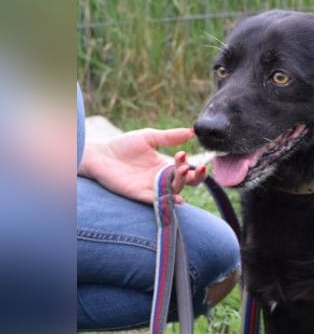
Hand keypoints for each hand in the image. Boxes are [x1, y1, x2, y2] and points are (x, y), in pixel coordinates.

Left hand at [78, 127, 206, 203]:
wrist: (99, 154)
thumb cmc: (123, 145)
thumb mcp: (149, 137)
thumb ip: (170, 136)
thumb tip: (192, 132)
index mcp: (166, 167)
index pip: (187, 172)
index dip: (192, 167)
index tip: (183, 154)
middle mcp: (162, 179)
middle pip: (185, 183)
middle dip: (194, 177)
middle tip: (190, 168)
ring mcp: (152, 188)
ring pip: (174, 192)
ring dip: (181, 184)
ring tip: (182, 172)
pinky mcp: (140, 195)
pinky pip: (157, 201)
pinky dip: (167, 201)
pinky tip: (177, 199)